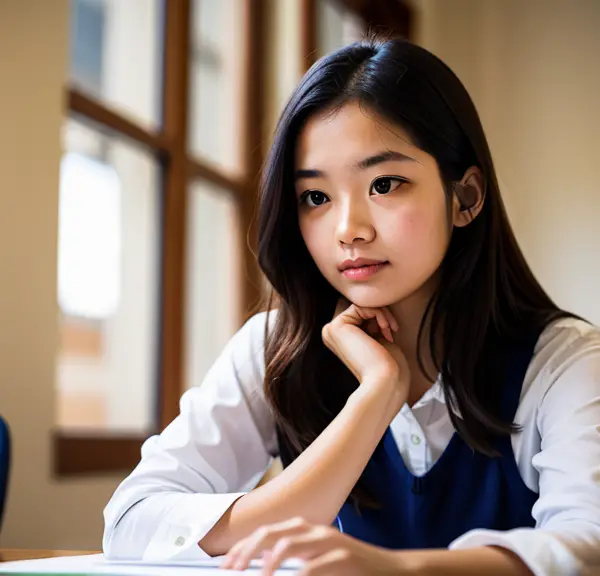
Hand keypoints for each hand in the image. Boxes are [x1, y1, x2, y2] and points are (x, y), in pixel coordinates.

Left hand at [220, 517, 413, 574]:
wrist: (390, 571)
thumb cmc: (349, 570)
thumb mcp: (316, 560)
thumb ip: (292, 559)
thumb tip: (260, 565)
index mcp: (304, 531)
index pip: (266, 532)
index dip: (242, 547)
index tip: (226, 564)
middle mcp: (314, 531)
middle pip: (272, 532)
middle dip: (248, 550)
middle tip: (234, 569)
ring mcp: (330, 542)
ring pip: (291, 543)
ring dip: (270, 561)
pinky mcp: (345, 556)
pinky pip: (315, 565)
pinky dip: (300, 575)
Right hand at [322, 298, 409, 397]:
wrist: (385, 381)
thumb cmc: (388, 365)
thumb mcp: (378, 338)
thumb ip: (370, 322)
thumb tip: (373, 304)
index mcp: (340, 339)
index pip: (361, 314)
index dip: (379, 317)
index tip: (391, 331)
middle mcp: (332, 334)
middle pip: (359, 308)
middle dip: (380, 314)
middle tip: (392, 329)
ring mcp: (331, 330)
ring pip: (361, 305)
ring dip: (381, 314)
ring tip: (389, 330)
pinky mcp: (336, 326)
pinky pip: (361, 305)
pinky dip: (378, 313)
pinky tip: (385, 329)